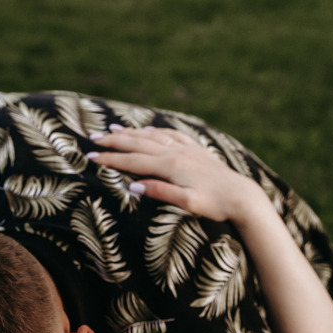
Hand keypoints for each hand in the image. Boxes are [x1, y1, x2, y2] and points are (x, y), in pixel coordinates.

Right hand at [87, 126, 264, 222]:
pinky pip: (170, 135)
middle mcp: (176, 153)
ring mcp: (186, 149)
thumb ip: (160, 193)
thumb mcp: (187, 203)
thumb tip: (134, 186)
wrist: (241, 195)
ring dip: (130, 132)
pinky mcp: (195, 150)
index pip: (133, 161)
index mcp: (170, 166)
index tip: (91, 156)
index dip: (110, 158)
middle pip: (138, 144)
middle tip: (93, 137)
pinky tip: (147, 130)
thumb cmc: (215, 204)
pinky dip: (155, 131)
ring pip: (151, 136)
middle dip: (114, 141)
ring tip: (113, 128)